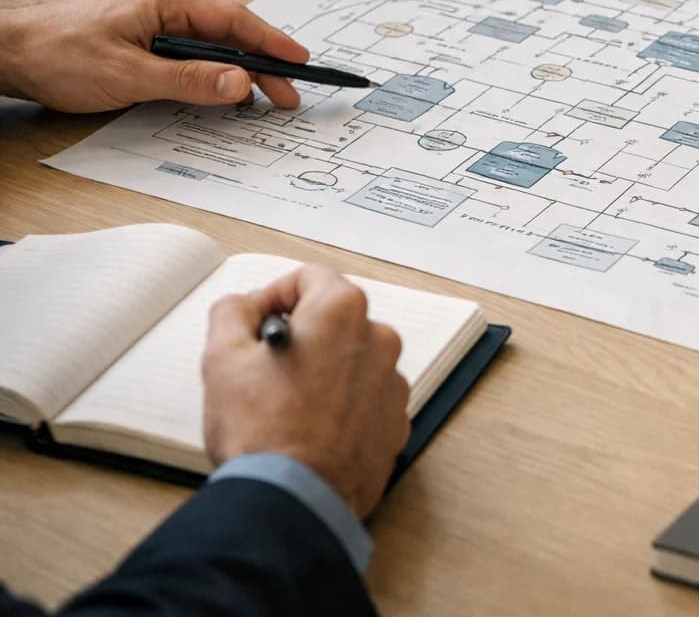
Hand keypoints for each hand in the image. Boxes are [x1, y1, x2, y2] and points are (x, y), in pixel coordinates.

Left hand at [0, 0, 308, 111]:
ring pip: (211, 46)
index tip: (299, 61)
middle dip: (262, 64)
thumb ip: (188, 80)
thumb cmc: (58, 55)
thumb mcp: (128, 74)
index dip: (271, 41)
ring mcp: (153, 24)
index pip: (233, 20)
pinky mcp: (142, 41)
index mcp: (165, 3)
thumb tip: (239, 83)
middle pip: (228, 34)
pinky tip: (222, 91)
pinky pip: (190, 55)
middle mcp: (164, 8)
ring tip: (264, 97)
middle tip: (288, 95)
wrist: (9, 54)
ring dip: (238, 71)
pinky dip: (212, 73)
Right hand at [203, 263, 409, 517]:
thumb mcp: (223, 357)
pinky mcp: (396, 423)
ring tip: (284, 405)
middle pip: (333, 319)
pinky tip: (309, 429)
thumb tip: (244, 306)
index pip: (309, 277)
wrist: (292, 501)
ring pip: (350, 361)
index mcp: (343, 312)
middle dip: (299, 335)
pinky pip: (365, 399)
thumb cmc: (262, 432)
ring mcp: (393, 383)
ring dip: (321, 372)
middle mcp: (379, 340)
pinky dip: (341, 406)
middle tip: (263, 367)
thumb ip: (233, 312)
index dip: (274, 295)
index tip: (256, 322)